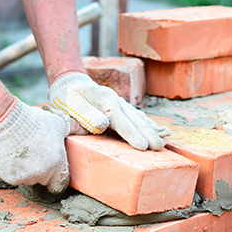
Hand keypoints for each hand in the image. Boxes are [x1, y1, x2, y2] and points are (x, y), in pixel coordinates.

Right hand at [0, 97, 70, 193]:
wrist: (7, 122)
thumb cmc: (35, 122)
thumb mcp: (59, 123)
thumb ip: (74, 129)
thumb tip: (88, 129)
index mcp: (58, 164)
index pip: (60, 183)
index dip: (56, 176)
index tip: (52, 169)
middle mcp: (44, 174)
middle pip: (44, 179)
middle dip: (42, 169)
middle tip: (36, 153)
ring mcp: (27, 177)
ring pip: (29, 178)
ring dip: (27, 170)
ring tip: (24, 152)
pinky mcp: (11, 178)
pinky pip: (15, 177)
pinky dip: (13, 169)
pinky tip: (13, 155)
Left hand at [48, 72, 170, 149]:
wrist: (71, 83)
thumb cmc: (68, 98)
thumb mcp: (71, 104)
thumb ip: (86, 114)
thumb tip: (103, 125)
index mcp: (105, 101)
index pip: (120, 120)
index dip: (132, 134)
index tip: (142, 146)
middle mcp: (116, 101)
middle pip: (135, 119)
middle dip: (148, 134)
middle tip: (159, 148)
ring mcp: (121, 103)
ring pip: (139, 117)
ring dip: (151, 129)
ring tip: (162, 141)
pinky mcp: (121, 107)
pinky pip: (137, 116)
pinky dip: (148, 123)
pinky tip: (157, 129)